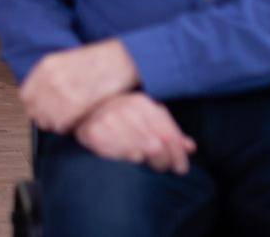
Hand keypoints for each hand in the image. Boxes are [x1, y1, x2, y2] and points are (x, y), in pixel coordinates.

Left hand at [21, 39, 139, 133]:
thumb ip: (49, 78)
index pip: (26, 96)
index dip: (34, 106)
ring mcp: (62, 90)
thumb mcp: (66, 61)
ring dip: (55, 124)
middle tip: (56, 119)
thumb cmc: (97, 62)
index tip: (42, 111)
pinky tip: (76, 122)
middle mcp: (50, 78)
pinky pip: (61, 124)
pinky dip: (66, 127)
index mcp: (45, 66)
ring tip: (68, 120)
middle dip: (44, 118)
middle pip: (34, 110)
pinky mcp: (75, 102)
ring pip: (46, 120)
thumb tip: (38, 98)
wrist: (120, 61)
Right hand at [74, 93, 195, 174]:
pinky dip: (124, 156)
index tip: (181, 167)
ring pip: (139, 149)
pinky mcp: (92, 132)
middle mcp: (125, 107)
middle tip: (163, 168)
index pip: (167, 131)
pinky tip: (131, 158)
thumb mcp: (145, 121)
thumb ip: (168, 132)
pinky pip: (116, 152)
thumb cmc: (118, 121)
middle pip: (156, 143)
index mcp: (141, 102)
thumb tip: (190, 147)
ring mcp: (108, 118)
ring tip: (147, 164)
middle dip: (164, 160)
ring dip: (146, 161)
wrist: (78, 112)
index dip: (178, 152)